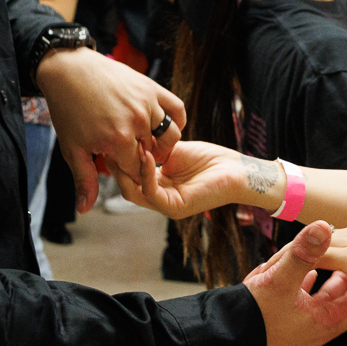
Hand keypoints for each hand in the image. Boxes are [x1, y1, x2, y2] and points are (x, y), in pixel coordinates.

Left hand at [35, 48, 186, 212]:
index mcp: (118, 140)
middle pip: (156, 155)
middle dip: (144, 158)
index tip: (117, 163)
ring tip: (145, 142)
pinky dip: (176, 121)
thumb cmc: (69, 111)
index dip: (129, 172)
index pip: (138, 171)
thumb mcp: (73, 149)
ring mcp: (147, 103)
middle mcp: (138, 121)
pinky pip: (177, 109)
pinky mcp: (152, 88)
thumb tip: (85, 209)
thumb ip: (84, 180)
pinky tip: (163, 127)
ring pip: (171, 135)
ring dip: (161, 143)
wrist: (70, 70)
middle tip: (129, 152)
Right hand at [112, 141, 272, 219]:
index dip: (119, 159)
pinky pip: (151, 192)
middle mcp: (158, 197)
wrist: (234, 170)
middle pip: (126, 186)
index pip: (128, 176)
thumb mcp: (173, 150)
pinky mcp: (174, 208)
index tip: (114, 138)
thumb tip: (132, 139)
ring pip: (133, 192)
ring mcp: (165, 205)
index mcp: (157, 185)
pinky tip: (146, 154)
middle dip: (116, 166)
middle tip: (112, 144)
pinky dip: (145, 173)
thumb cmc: (209, 159)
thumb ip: (152, 148)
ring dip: (127, 169)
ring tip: (127, 146)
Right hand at [246, 221, 346, 345]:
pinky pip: (301, 301)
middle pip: (346, 300)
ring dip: (332, 280)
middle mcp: (315, 326)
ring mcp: (297, 326)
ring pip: (323, 300)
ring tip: (341, 260)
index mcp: (325, 321)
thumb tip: (325, 225)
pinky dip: (306, 285)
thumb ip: (302, 253)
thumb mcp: (279, 282)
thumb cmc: (253, 321)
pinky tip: (304, 273)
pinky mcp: (280, 323)